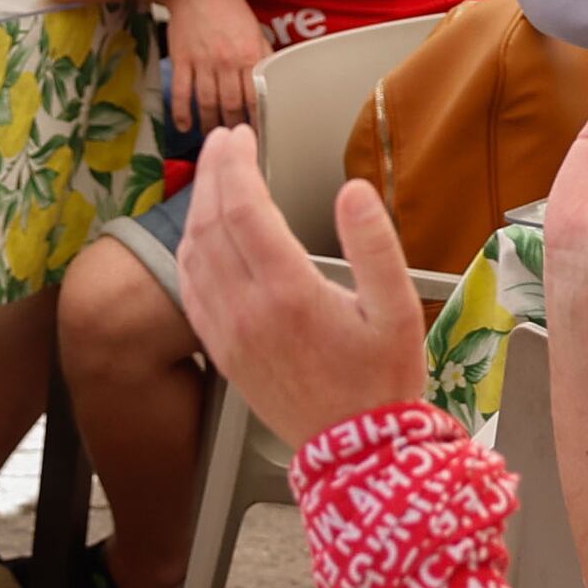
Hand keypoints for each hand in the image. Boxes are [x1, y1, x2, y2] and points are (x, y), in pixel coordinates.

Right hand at [161, 0, 266, 135]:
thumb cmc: (228, 7)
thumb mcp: (254, 30)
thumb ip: (263, 57)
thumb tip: (271, 82)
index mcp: (249, 54)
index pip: (256, 96)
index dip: (258, 120)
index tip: (259, 134)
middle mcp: (226, 61)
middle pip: (231, 104)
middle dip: (234, 126)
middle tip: (235, 140)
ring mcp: (202, 61)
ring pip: (206, 102)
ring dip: (209, 123)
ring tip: (212, 135)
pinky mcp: (180, 59)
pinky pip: (181, 91)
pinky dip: (182, 112)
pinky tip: (184, 126)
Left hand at [175, 140, 436, 450]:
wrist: (356, 451)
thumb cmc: (382, 381)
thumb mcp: (397, 309)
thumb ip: (374, 245)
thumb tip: (353, 191)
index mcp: (289, 293)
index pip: (244, 210)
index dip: (235, 165)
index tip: (240, 136)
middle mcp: (247, 310)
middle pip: (212, 223)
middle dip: (213, 173)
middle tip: (223, 142)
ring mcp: (228, 332)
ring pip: (194, 254)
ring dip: (198, 208)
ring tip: (214, 177)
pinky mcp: (221, 351)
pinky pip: (190, 290)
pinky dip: (190, 251)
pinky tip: (201, 235)